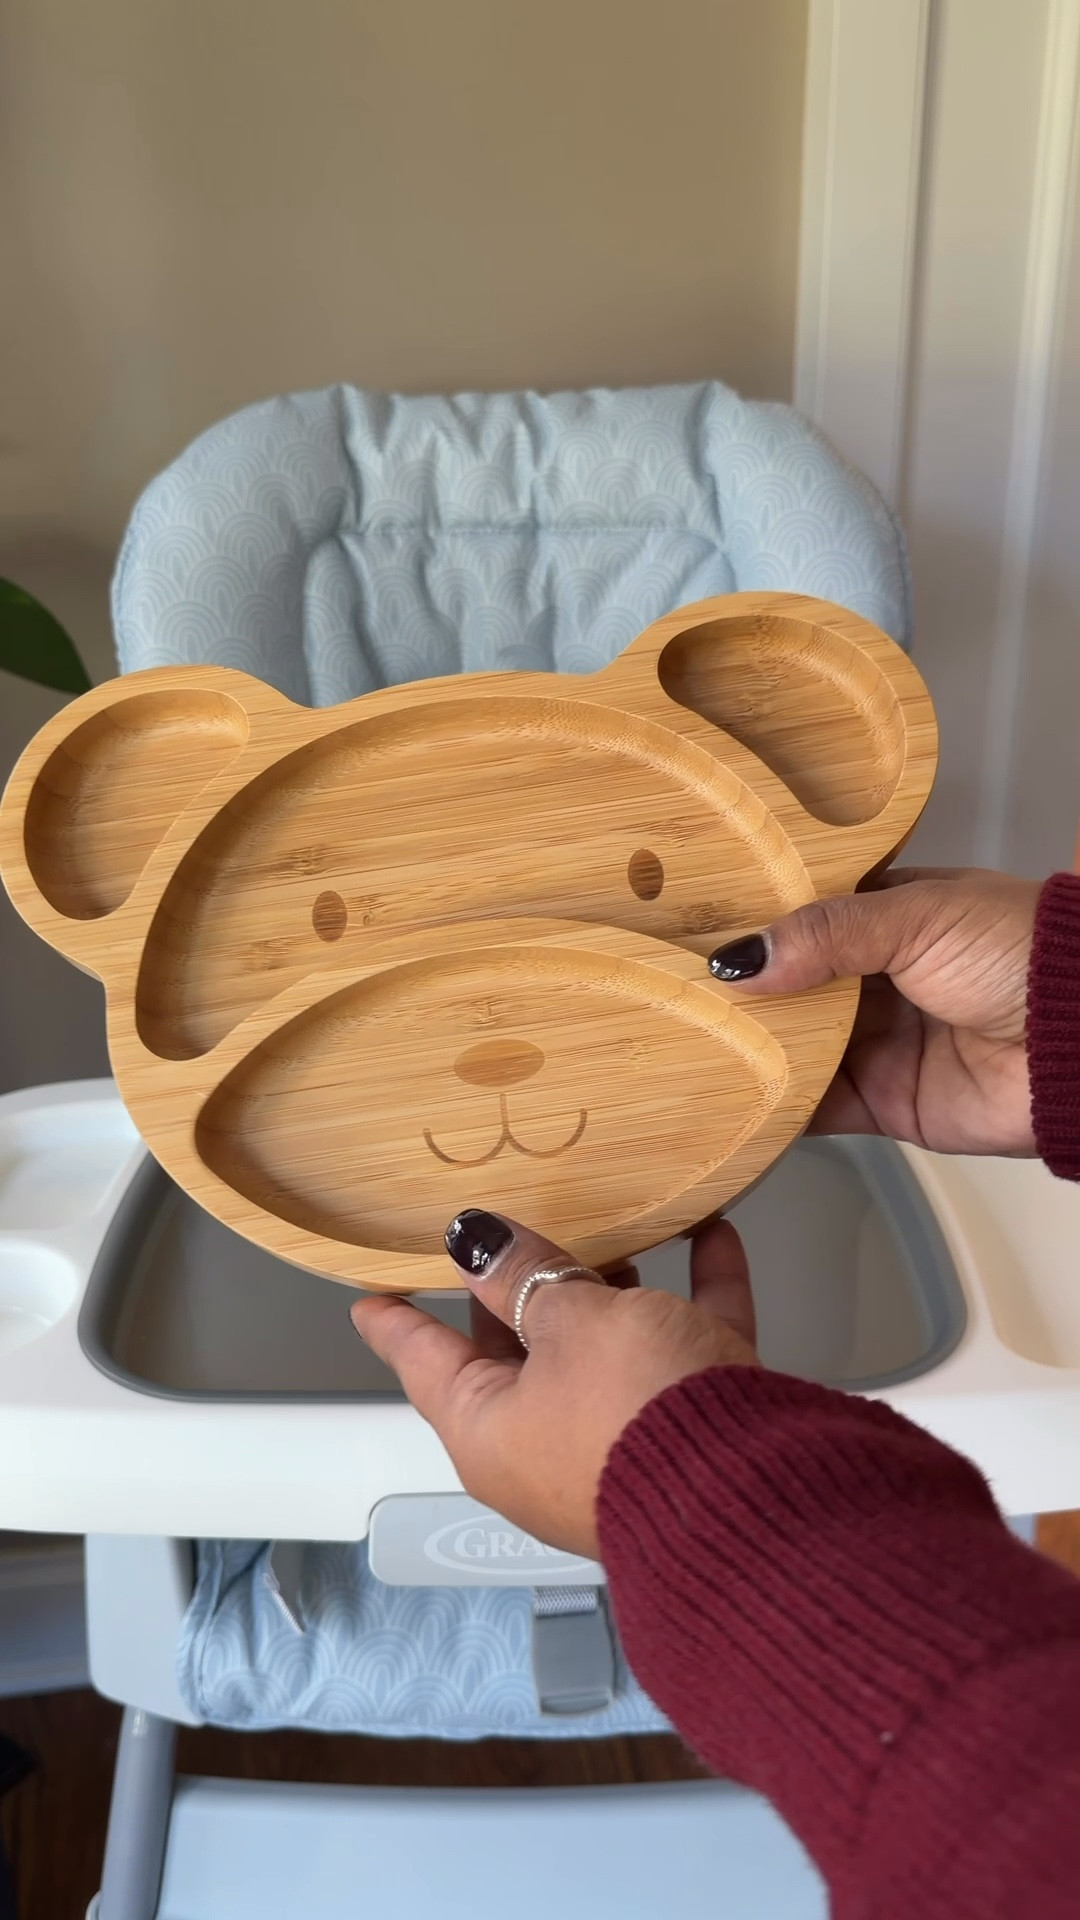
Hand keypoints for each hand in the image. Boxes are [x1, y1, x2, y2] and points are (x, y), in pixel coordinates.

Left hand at [350, 1209, 757, 1559]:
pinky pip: (685, 1347)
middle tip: (508, 1230)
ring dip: (611, 1288)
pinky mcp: (695, 1430)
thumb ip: (523, 1276)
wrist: (756, 1494)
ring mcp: (623, 1442)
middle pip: (517, 1351)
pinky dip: (696, 1293)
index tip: (369, 1294)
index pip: (425, 1362)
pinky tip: (711, 1232)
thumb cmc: (632, 1410)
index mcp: (490, 1430)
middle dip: (519, 1290)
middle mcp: (548, 1445)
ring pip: (606, 1349)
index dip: (397, 1323)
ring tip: (614, 1224)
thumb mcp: (569, 1324)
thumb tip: (475, 1243)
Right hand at [709, 867, 1039, 1156]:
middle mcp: (875, 978)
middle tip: (665, 990)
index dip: (749, 922)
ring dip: (747, 1047)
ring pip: (792, 1046)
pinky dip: (773, 1109)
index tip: (682, 926)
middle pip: (788, 986)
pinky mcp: (882, 1103)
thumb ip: (824, 935)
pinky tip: (724, 1098)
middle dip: (738, 990)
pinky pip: (814, 1109)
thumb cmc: (1019, 952)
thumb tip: (739, 957)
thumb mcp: (916, 917)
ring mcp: (876, 1042)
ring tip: (680, 1042)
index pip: (801, 916)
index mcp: (886, 916)